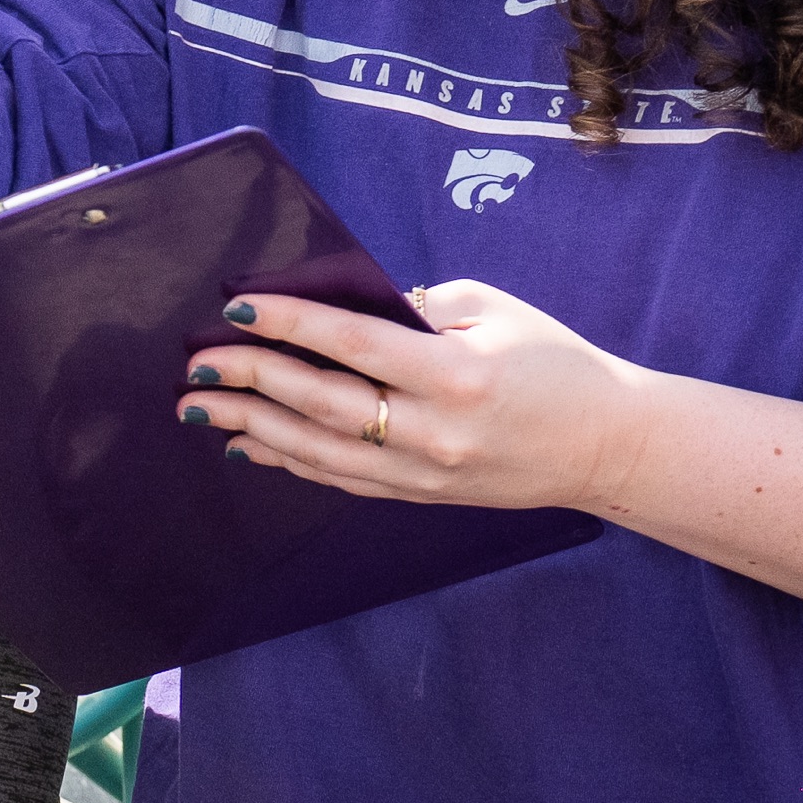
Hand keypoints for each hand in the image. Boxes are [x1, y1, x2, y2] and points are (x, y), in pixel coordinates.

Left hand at [171, 279, 641, 515]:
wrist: (607, 444)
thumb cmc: (553, 362)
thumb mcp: (492, 310)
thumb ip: (416, 306)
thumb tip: (342, 306)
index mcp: (455, 373)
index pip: (352, 345)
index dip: (289, 324)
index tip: (237, 307)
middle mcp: (434, 431)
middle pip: (322, 403)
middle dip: (251, 379)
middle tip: (196, 363)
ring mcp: (425, 473)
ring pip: (320, 451)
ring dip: (253, 426)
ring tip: (201, 407)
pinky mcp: (422, 496)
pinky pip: (342, 478)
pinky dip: (291, 460)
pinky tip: (250, 442)